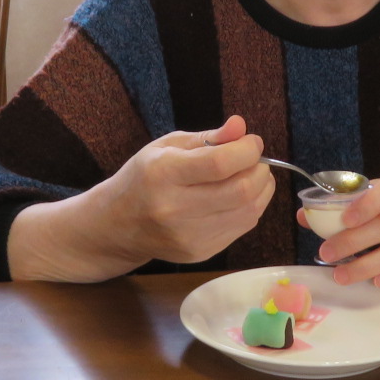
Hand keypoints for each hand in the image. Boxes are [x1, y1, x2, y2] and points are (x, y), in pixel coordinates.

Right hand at [95, 113, 273, 265]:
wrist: (118, 224)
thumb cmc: (145, 177)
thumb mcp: (167, 146)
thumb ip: (208, 137)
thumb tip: (241, 127)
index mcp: (163, 174)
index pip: (219, 164)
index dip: (247, 150)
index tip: (252, 141)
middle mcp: (175, 209)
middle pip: (241, 191)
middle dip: (260, 169)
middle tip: (253, 160)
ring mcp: (189, 236)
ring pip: (249, 212)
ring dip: (261, 189)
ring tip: (249, 175)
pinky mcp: (200, 252)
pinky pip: (242, 227)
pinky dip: (250, 207)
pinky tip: (238, 197)